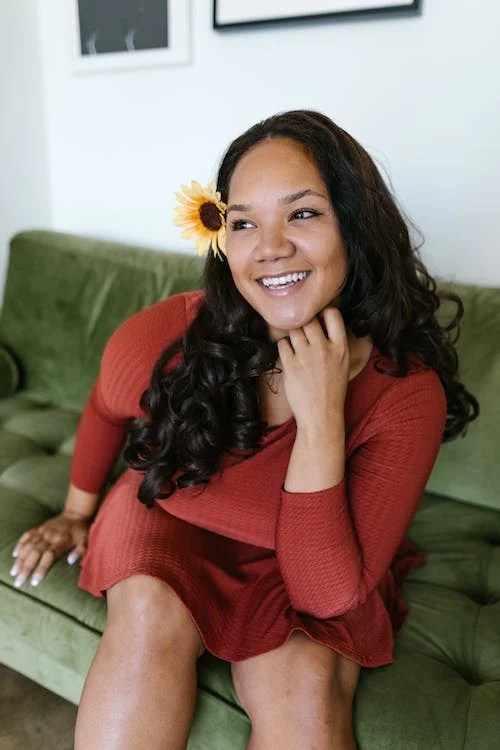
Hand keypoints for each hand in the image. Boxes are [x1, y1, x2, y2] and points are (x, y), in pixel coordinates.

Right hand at [10, 512, 89, 587]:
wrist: (76, 514)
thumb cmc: (81, 531)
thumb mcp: (86, 541)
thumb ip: (80, 551)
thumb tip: (70, 562)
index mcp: (62, 541)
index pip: (49, 556)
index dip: (41, 569)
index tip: (34, 581)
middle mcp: (50, 536)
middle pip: (35, 553)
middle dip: (26, 568)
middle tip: (19, 581)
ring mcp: (43, 531)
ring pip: (29, 545)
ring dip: (20, 559)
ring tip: (14, 572)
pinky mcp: (39, 528)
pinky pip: (27, 535)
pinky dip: (20, 544)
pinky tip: (15, 554)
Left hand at [277, 306, 348, 435]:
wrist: (321, 415)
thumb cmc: (332, 391)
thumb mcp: (343, 364)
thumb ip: (335, 344)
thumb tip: (323, 325)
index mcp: (341, 347)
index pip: (332, 314)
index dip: (323, 312)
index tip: (318, 317)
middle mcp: (324, 348)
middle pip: (309, 318)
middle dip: (303, 321)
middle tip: (301, 330)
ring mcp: (306, 356)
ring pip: (294, 329)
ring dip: (292, 333)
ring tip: (295, 344)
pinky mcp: (290, 365)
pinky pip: (282, 344)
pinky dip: (284, 347)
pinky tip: (288, 355)